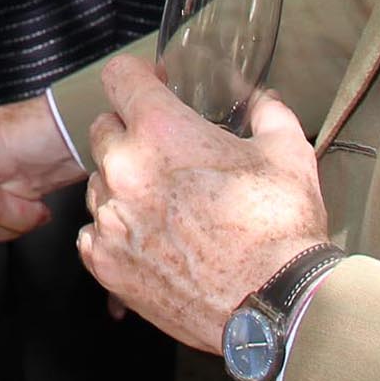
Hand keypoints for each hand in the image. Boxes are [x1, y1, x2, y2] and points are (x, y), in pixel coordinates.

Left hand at [75, 57, 328, 354]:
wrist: (275, 304)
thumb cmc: (280, 226)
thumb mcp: (286, 151)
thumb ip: (266, 111)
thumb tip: (262, 97)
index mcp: (161, 131)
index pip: (120, 76)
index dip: (138, 77)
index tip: (152, 86)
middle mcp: (124, 169)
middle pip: (103, 130)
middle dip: (131, 133)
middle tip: (166, 154)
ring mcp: (110, 219)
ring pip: (98, 182)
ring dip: (122, 184)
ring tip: (164, 204)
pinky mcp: (105, 263)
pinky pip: (93, 232)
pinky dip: (115, 231)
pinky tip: (151, 238)